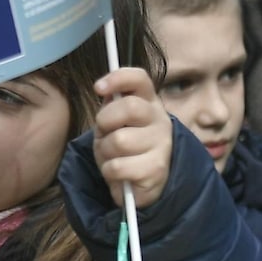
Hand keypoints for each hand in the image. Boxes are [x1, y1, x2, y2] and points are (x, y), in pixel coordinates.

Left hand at [92, 66, 171, 208]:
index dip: (118, 78)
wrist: (142, 182)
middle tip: (104, 132)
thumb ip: (111, 105)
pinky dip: (109, 171)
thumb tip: (103, 89)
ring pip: (119, 141)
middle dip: (106, 120)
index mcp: (149, 102)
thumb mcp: (115, 122)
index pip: (140, 79)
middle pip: (130, 107)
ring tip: (112, 156)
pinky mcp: (157, 170)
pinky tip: (118, 173)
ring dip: (105, 151)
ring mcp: (162, 146)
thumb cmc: (125, 146)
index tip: (98, 88)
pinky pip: (118, 167)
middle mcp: (161, 120)